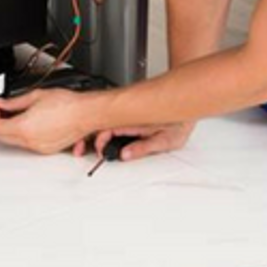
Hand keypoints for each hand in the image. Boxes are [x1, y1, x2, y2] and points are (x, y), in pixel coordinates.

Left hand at [0, 89, 92, 153]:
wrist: (85, 114)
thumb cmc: (67, 104)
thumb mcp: (36, 96)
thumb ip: (15, 102)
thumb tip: (3, 104)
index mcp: (24, 127)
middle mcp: (30, 141)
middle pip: (3, 137)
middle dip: (0, 124)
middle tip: (3, 112)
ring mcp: (38, 147)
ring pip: (15, 142)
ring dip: (12, 130)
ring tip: (20, 115)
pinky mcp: (47, 149)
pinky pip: (28, 144)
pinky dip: (25, 135)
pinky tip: (32, 123)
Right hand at [76, 122, 195, 161]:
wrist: (186, 110)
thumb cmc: (178, 124)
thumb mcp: (164, 139)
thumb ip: (143, 148)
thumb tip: (125, 156)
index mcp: (135, 122)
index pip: (109, 129)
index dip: (98, 140)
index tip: (98, 152)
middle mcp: (128, 118)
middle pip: (100, 125)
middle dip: (87, 137)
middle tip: (80, 150)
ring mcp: (128, 117)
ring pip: (103, 123)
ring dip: (92, 134)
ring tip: (82, 146)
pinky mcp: (129, 119)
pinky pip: (110, 123)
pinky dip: (100, 131)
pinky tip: (96, 139)